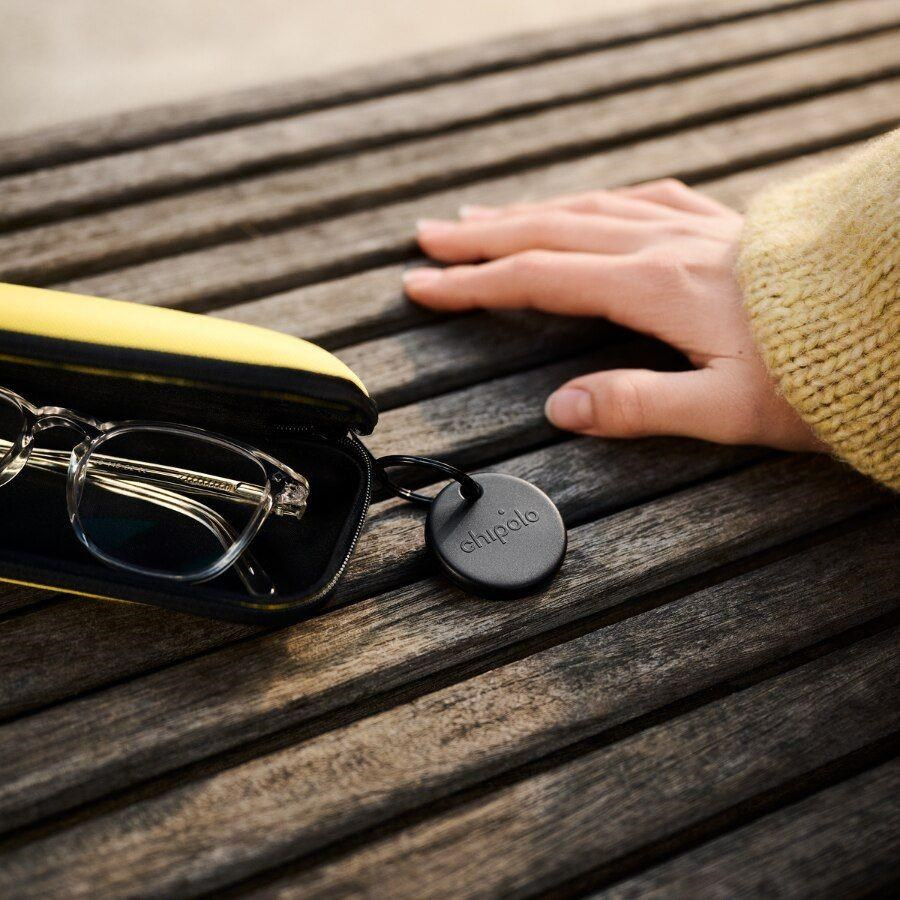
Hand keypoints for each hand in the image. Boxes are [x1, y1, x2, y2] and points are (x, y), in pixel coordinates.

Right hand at [403, 178, 822, 451]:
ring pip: (589, 208)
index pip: (538, 279)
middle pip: (550, 231)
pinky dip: (597, 200)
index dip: (473, 283)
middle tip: (429, 238)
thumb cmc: (815, 374)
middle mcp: (663, 246)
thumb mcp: (725, 410)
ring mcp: (693, 229)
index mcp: (653, 288)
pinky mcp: (720, 229)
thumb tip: (561, 408)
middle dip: (483, 236)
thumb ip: (638, 406)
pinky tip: (590, 203)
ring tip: (484, 215)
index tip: (422, 285)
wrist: (891, 322)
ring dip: (529, 211)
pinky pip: (642, 199)